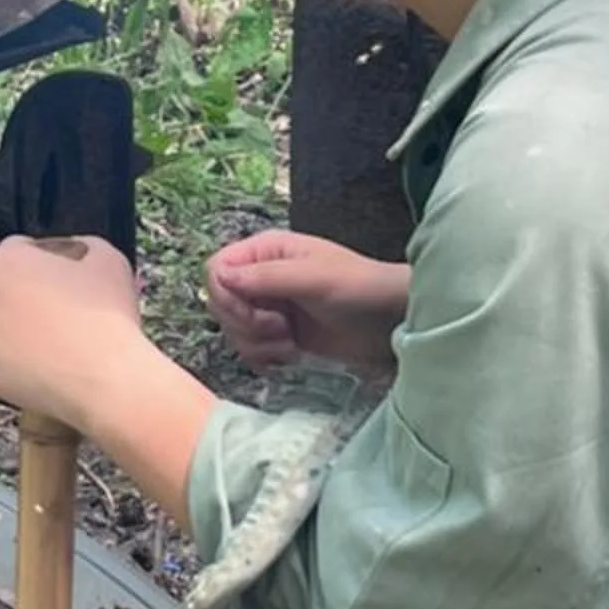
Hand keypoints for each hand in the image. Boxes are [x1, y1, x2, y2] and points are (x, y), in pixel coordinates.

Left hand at [0, 235, 221, 529]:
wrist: (108, 379)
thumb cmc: (115, 316)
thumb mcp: (109, 258)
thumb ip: (79, 251)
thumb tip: (69, 258)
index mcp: (9, 255)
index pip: (22, 255)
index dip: (47, 273)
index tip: (69, 297)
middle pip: (0, 291)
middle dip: (26, 305)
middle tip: (62, 329)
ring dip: (11, 336)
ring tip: (49, 356)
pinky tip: (29, 375)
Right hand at [207, 231, 407, 375]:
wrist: (391, 322)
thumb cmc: (359, 289)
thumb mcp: (313, 278)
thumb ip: (266, 277)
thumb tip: (219, 276)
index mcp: (266, 251)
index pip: (216, 270)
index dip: (227, 296)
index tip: (257, 313)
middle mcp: (261, 276)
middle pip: (219, 303)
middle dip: (245, 324)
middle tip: (281, 330)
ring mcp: (269, 307)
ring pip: (232, 329)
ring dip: (256, 344)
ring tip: (290, 344)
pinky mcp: (278, 335)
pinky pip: (248, 349)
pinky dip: (263, 357)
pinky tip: (290, 356)